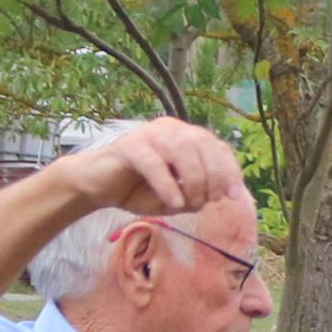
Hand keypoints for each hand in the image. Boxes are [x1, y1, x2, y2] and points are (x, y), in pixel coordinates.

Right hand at [73, 116, 244, 220]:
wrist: (98, 187)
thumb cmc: (140, 191)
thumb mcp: (176, 197)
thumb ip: (198, 194)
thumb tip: (219, 194)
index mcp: (186, 137)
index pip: (216, 147)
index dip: (229, 169)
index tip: (233, 195)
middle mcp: (170, 129)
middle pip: (202, 145)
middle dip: (213, 176)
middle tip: (210, 200)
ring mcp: (149, 134)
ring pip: (182, 151)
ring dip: (193, 180)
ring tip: (190, 203)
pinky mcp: (129, 146)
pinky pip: (154, 163)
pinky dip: (168, 185)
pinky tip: (174, 203)